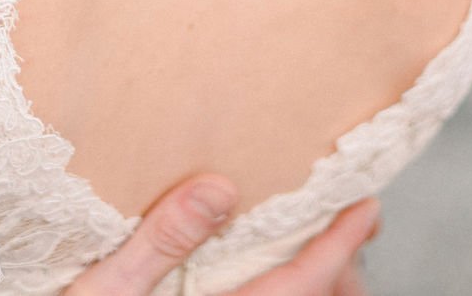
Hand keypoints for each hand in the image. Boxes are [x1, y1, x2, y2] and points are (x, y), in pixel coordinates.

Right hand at [63, 179, 378, 295]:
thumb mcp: (105, 287)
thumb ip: (161, 238)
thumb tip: (221, 186)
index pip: (296, 287)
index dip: (337, 246)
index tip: (367, 206)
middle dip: (339, 268)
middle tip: (347, 220)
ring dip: (317, 285)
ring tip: (320, 248)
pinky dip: (285, 292)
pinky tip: (267, 270)